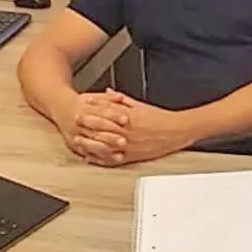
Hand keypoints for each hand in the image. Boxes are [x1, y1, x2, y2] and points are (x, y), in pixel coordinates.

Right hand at [52, 90, 129, 163]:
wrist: (62, 109)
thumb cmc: (82, 104)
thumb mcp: (94, 97)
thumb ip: (108, 98)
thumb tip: (121, 97)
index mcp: (85, 109)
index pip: (101, 112)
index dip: (114, 116)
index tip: (126, 120)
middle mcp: (79, 123)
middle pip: (96, 130)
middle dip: (110, 136)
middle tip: (124, 141)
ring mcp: (76, 135)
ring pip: (92, 144)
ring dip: (106, 149)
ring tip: (119, 153)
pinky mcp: (75, 146)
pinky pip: (88, 153)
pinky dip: (100, 158)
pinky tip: (111, 159)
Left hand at [76, 89, 195, 166]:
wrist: (176, 131)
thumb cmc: (160, 118)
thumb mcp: (140, 105)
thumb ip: (121, 100)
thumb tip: (108, 93)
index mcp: (129, 116)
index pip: (107, 111)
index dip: (93, 108)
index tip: (82, 105)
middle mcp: (127, 131)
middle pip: (103, 127)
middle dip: (87, 124)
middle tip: (75, 121)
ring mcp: (128, 145)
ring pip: (105, 144)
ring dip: (90, 143)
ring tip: (78, 141)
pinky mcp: (132, 156)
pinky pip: (113, 159)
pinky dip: (101, 159)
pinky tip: (91, 158)